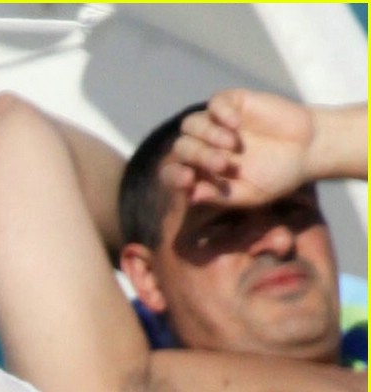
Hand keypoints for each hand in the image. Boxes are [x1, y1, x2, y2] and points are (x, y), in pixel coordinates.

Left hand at [160, 88, 315, 206]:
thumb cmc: (278, 177)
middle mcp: (204, 148)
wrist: (309, 148)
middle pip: (182, 148)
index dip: (173, 176)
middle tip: (223, 164)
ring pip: (191, 124)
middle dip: (198, 156)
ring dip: (207, 135)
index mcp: (202, 173)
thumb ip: (220, 196)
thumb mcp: (249, 194)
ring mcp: (217, 124)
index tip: (187, 180)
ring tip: (232, 145)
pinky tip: (236, 123)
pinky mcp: (234, 103)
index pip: (173, 172)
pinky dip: (220, 112)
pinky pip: (215, 103)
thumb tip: (190, 196)